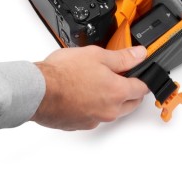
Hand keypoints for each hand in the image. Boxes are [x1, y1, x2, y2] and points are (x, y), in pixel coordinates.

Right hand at [31, 45, 148, 129]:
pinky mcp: (80, 125)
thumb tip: (140, 55)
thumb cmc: (63, 73)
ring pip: (113, 111)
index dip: (144, 78)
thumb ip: (122, 57)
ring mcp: (94, 120)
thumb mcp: (97, 55)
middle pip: (131, 103)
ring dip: (112, 99)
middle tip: (124, 76)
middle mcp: (109, 111)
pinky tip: (84, 93)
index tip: (142, 73)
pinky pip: (95, 116)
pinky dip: (95, 106)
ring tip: (100, 82)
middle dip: (131, 90)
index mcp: (117, 92)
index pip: (142, 89)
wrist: (37, 92)